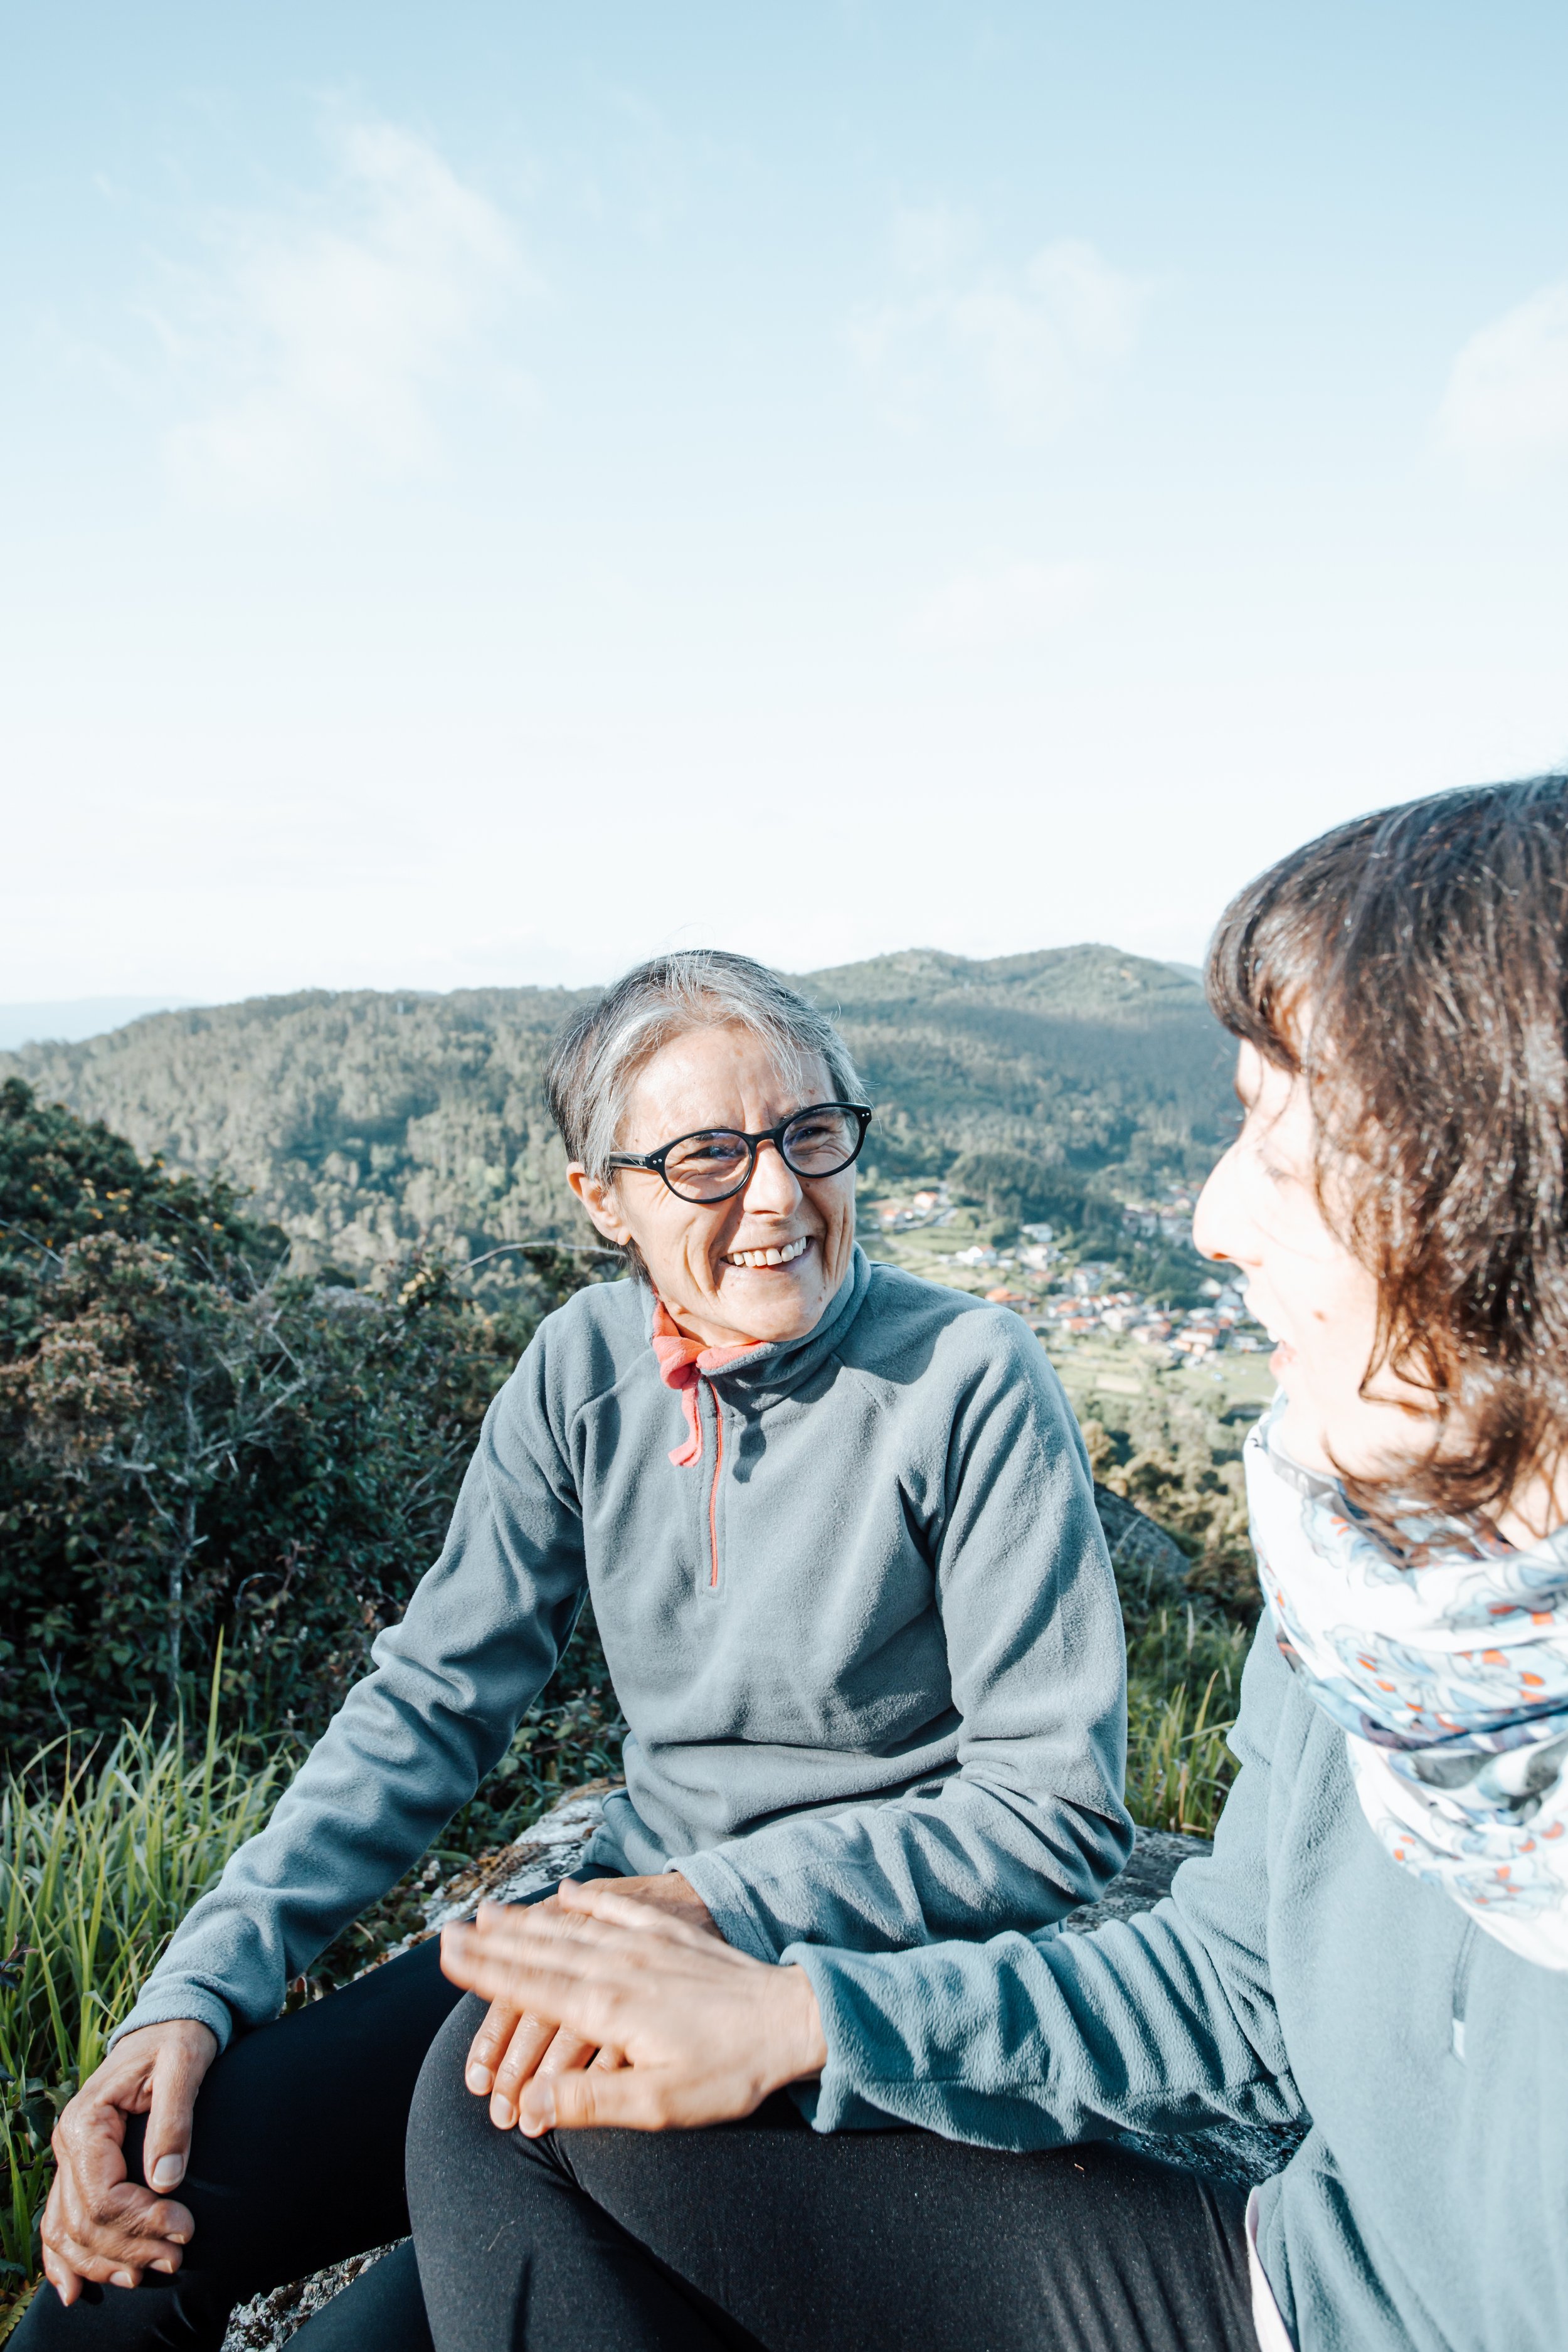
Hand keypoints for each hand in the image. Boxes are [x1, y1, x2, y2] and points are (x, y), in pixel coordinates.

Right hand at [42, 2019, 217, 2305]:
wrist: (169, 2024)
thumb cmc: (180, 2039)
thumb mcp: (185, 2064)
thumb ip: (175, 2119)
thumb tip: (166, 2181)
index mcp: (87, 2120)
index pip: (102, 2195)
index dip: (141, 2222)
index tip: (184, 2228)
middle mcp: (68, 2143)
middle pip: (84, 2222)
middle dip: (130, 2248)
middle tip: (176, 2257)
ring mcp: (70, 2159)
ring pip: (68, 2232)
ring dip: (104, 2262)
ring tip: (147, 2274)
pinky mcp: (80, 2169)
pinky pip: (59, 2222)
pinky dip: (64, 2259)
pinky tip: (73, 2289)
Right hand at [462, 1872, 720, 2128]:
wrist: (793, 2019)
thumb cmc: (729, 2072)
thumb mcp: (658, 2103)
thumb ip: (588, 2101)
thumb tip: (526, 2102)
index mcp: (609, 2008)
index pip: (532, 1989)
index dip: (487, 1972)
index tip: (448, 1954)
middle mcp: (621, 1967)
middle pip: (543, 1951)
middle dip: (493, 1942)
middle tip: (450, 1929)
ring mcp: (648, 1945)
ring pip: (574, 1928)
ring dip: (529, 1920)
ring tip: (492, 1910)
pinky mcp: (675, 1936)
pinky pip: (622, 1909)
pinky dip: (592, 1899)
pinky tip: (572, 1890)